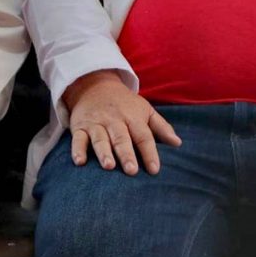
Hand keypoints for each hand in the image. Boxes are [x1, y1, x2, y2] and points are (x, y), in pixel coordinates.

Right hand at [63, 70, 180, 175]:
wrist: (94, 85)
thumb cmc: (125, 103)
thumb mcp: (145, 110)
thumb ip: (161, 127)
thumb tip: (178, 143)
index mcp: (133, 118)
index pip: (143, 136)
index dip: (149, 153)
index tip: (154, 170)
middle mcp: (114, 120)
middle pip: (121, 138)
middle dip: (126, 154)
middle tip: (131, 171)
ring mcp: (96, 123)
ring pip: (100, 139)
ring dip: (104, 152)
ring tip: (109, 166)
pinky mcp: (80, 127)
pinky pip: (78, 139)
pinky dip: (77, 150)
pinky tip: (79, 162)